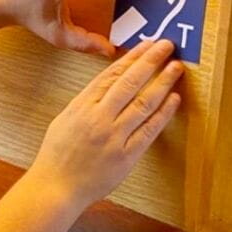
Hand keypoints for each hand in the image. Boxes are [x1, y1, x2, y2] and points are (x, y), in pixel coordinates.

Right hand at [28, 39, 183, 209]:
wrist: (56, 187)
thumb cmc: (57, 155)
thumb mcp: (64, 119)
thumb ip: (85, 102)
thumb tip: (108, 85)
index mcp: (81, 106)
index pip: (111, 74)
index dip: (132, 57)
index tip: (147, 44)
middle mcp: (99, 118)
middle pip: (130, 83)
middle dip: (150, 61)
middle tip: (167, 46)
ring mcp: (114, 137)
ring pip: (143, 103)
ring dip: (162, 83)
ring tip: (175, 67)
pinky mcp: (126, 156)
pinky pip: (149, 130)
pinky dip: (163, 113)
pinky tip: (173, 99)